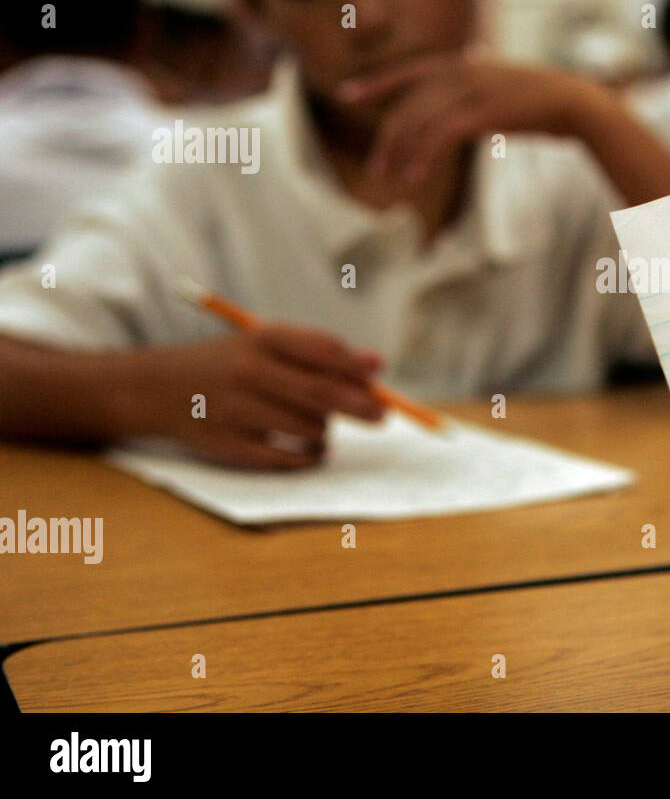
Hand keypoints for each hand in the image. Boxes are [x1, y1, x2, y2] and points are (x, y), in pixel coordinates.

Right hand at [135, 325, 386, 469]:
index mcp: (261, 340)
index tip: (378, 376)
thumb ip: (318, 353)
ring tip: (318, 426)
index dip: (356, 366)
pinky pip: (285, 458)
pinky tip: (311, 450)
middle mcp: (247, 372)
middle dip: (360, 406)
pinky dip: (307, 456)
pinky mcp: (225, 445)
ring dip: (324, 430)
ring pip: (307, 427)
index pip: (322, 350)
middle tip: (383, 416)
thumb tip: (375, 365)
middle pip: (321, 392)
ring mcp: (234, 410)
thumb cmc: (230, 363)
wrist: (157, 387)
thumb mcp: (265, 345)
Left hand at [337, 53, 602, 184]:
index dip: (375, 83)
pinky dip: (424, 157)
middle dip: (386, 138)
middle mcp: (459, 71)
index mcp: (460, 63)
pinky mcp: (482, 111)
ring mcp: (470, 89)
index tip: (347, 94)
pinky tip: (416, 177)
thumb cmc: (539, 101)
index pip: (406, 71)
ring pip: (418, 121)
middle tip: (375, 169)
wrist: (574, 102)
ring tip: (392, 180)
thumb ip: (473, 89)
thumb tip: (460, 95)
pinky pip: (440, 135)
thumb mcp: (499, 86)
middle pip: (406, 105)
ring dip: (401, 153)